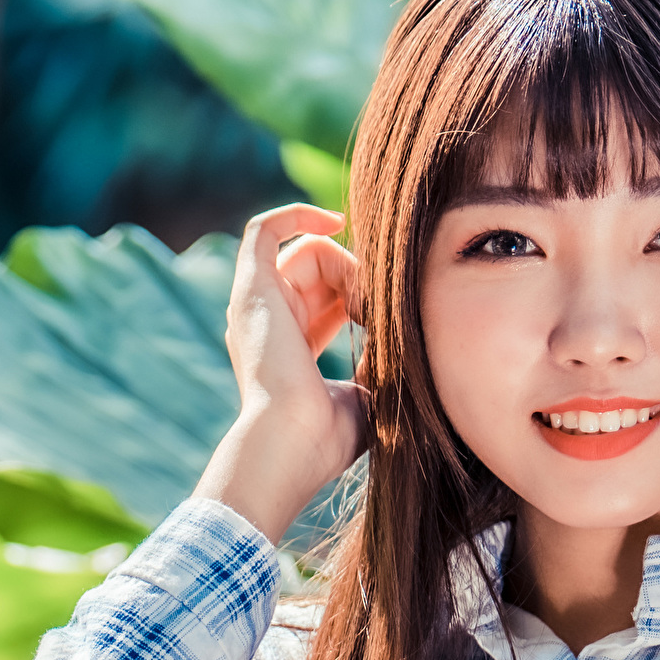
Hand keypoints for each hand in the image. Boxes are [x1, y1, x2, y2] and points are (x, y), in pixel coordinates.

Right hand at [194, 201, 365, 542]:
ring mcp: (255, 305)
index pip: (332, 302)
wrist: (294, 444)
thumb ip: (382, 364)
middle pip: (322, 274)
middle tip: (381, 311)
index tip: (388, 320)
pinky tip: (337, 221)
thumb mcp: (368, 396)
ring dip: (348, 266)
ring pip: (308, 254)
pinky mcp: (252, 288)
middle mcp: (267, 323)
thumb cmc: (329, 437)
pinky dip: (298, 215)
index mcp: (290, 350)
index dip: (366, 300)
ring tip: (367, 299)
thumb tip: (407, 338)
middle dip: (359, 281)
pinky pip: (265, 230)